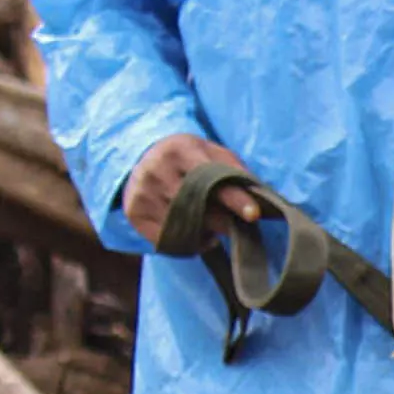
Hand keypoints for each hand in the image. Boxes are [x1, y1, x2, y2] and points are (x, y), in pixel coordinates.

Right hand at [121, 133, 245, 248]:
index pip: (211, 177)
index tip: (254, 214)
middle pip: (196, 206)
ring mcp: (142, 192)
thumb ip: (233, 169)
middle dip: (223, 221)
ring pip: (182, 226)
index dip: (234, 198)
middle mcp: (156, 169)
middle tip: (238, 229)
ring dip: (205, 234)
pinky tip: (196, 235)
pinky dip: (188, 244)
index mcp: (179, 149)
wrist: (142, 157)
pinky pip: (167, 240)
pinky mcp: (134, 213)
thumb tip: (260, 194)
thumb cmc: (187, 157)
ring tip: (213, 228)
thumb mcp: (210, 151)